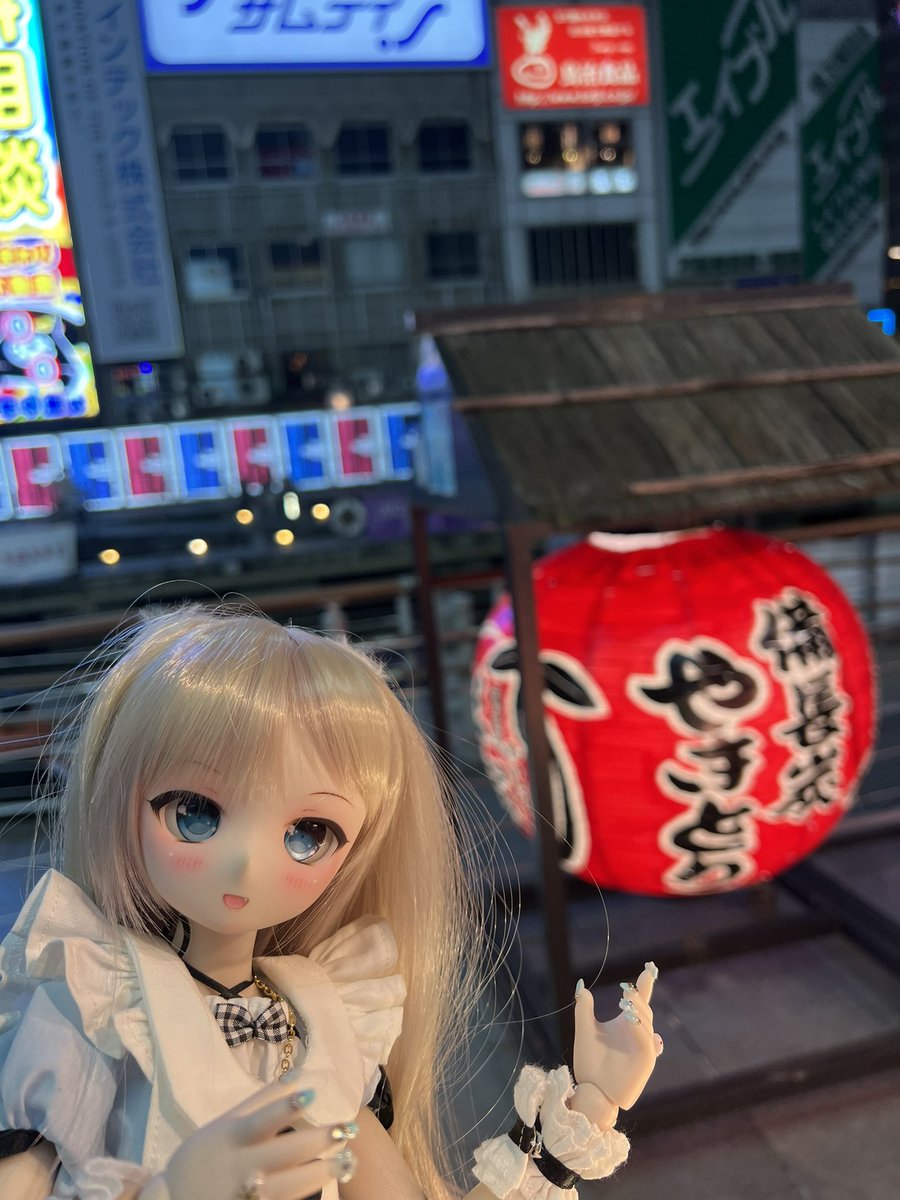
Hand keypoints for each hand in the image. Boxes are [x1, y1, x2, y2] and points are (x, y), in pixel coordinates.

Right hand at [147, 1077, 356, 1199]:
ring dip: (320, 1172)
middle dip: (318, 1142)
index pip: (261, 1120)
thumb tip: (296, 1076)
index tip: (312, 1094)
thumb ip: (259, 1101)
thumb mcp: (223, 1125)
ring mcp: (246, 1195)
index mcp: (232, 1138)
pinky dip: (302, 1196)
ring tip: (346, 1160)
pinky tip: (323, 1186)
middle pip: (284, 1153)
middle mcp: (241, 1166)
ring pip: (289, 1185)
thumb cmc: (202, 1156)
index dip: (285, 1107)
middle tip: (346, 1130)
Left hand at [572, 963, 659, 1111]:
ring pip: (646, 1023)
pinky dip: (641, 1030)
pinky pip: (648, 1042)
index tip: (648, 968)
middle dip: (637, 998)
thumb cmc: (589, 1063)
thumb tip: (581, 985)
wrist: (591, 1090)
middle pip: (644, 1009)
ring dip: (638, 1011)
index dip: (644, 984)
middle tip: (626, 991)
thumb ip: (583, 1009)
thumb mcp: (585, 1031)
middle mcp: (637, 1033)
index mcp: (625, 1024)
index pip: (639, 1000)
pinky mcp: (646, 1062)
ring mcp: (643, 1047)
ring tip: (626, 1003)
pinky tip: (631, 1021)